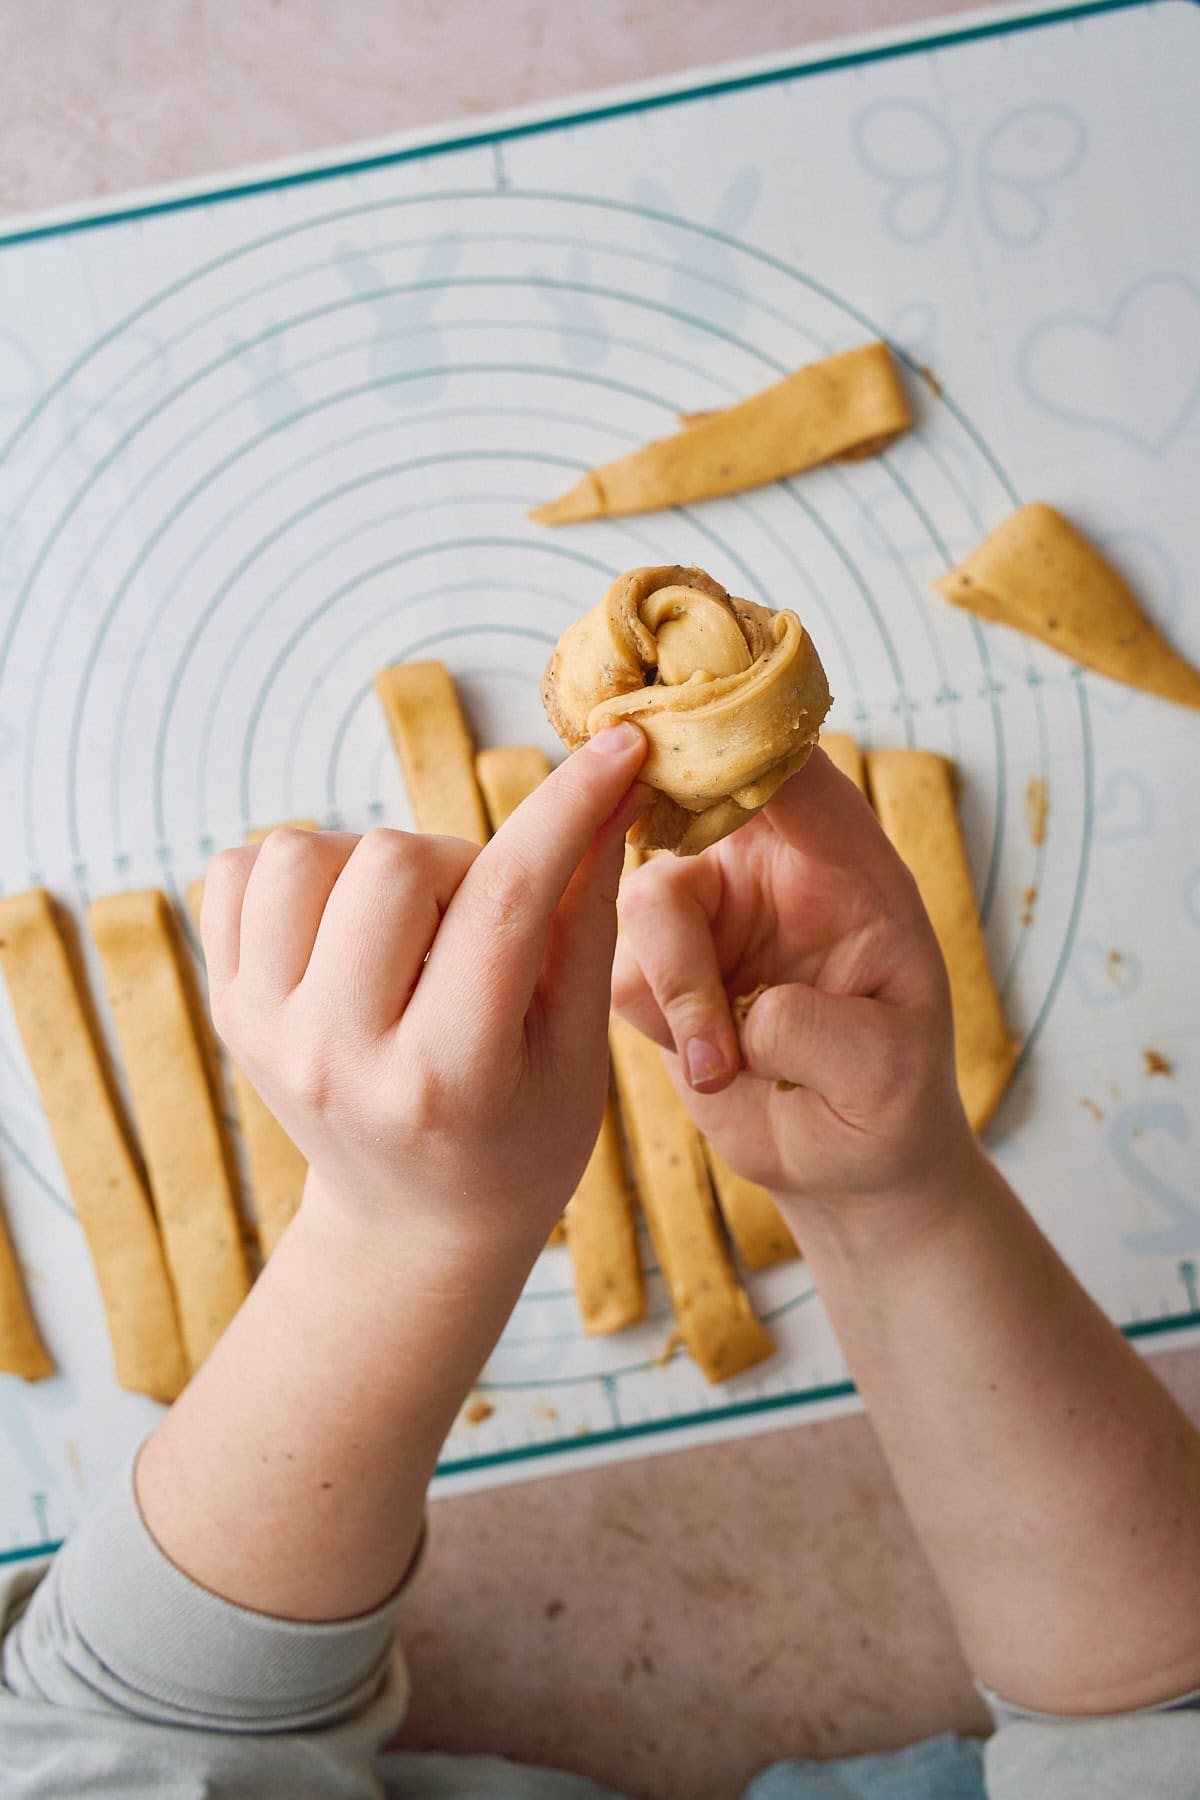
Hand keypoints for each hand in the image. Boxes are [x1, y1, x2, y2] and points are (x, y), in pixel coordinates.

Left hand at [201, 722, 647, 1259]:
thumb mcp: (579, 1044)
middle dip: (460, 864)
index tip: (619, 746)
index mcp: (445, 1076)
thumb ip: (589, 912)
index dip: (569, 805)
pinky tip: (348, 928)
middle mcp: (335, 1055)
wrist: (413, 1222)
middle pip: (394, 859)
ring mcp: (263, 1032)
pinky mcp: (225, 1007)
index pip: (505, 900)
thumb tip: (617, 784)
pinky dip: (301, 873)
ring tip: (412, 929)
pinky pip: (239, 870)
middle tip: (482, 922)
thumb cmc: (521, 1134)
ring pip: (303, 850)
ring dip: (374, 865)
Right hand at [613, 748, 972, 1211]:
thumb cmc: (892, 1103)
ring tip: (724, 1072)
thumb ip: (820, 1033)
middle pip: (690, 805)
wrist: (848, 1160)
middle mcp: (772, 867)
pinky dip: (657, 1025)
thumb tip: (742, 1021)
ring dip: (675, 992)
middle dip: (665, 852)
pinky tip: (714, 1071)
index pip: (790, 767)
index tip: (685, 753)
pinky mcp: (665, 967)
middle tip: (685, 935)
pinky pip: (623, 971)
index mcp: (847, 860)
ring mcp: (712, 913)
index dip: (732, 741)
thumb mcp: (888, 1075)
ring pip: (644, 901)